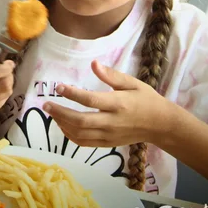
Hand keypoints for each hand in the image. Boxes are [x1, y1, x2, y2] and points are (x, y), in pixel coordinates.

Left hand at [43, 60, 169, 147]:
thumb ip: (111, 75)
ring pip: (80, 134)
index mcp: (118, 104)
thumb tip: (93, 63)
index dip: (72, 94)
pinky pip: (85, 143)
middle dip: (60, 112)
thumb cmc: (146, 99)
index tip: (58, 87)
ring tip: (51, 112)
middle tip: (46, 104)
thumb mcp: (132, 82)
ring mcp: (109, 135)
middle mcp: (112, 122)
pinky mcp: (108, 144)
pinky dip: (70, 135)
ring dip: (62, 124)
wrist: (160, 125)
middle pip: (81, 121)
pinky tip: (63, 125)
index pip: (91, 100)